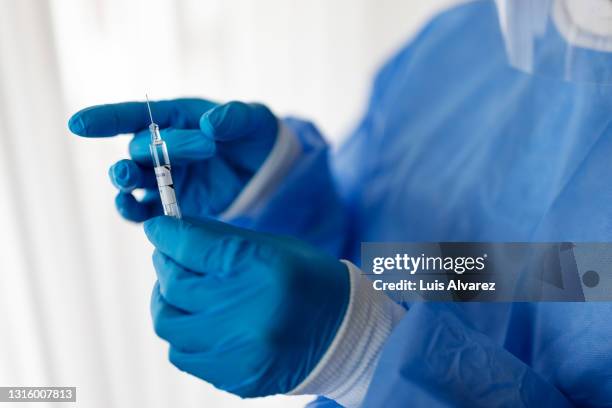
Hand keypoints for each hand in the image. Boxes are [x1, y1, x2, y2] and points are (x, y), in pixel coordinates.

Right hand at [68, 99, 277, 221]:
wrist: (269, 172)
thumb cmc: (256, 137)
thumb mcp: (254, 120)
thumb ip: (234, 118)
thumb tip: (211, 123)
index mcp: (176, 118)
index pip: (134, 116)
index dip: (105, 119)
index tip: (78, 124)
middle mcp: (162, 148)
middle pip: (139, 149)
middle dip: (162, 148)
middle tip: (205, 148)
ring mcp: (166, 178)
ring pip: (133, 181)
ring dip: (125, 180)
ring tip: (127, 179)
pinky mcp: (174, 205)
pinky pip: (146, 211)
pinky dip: (136, 212)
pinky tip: (132, 209)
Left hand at [144, 216, 349, 396]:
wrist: (347, 336)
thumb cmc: (311, 282)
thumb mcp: (272, 248)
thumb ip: (220, 240)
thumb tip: (173, 231)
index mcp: (262, 270)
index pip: (193, 247)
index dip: (166, 234)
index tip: (157, 228)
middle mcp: (248, 313)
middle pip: (174, 286)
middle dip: (165, 264)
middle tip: (170, 257)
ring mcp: (239, 352)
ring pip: (169, 324)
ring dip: (168, 302)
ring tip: (183, 291)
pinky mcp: (234, 377)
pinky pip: (184, 354)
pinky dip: (184, 333)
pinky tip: (201, 321)